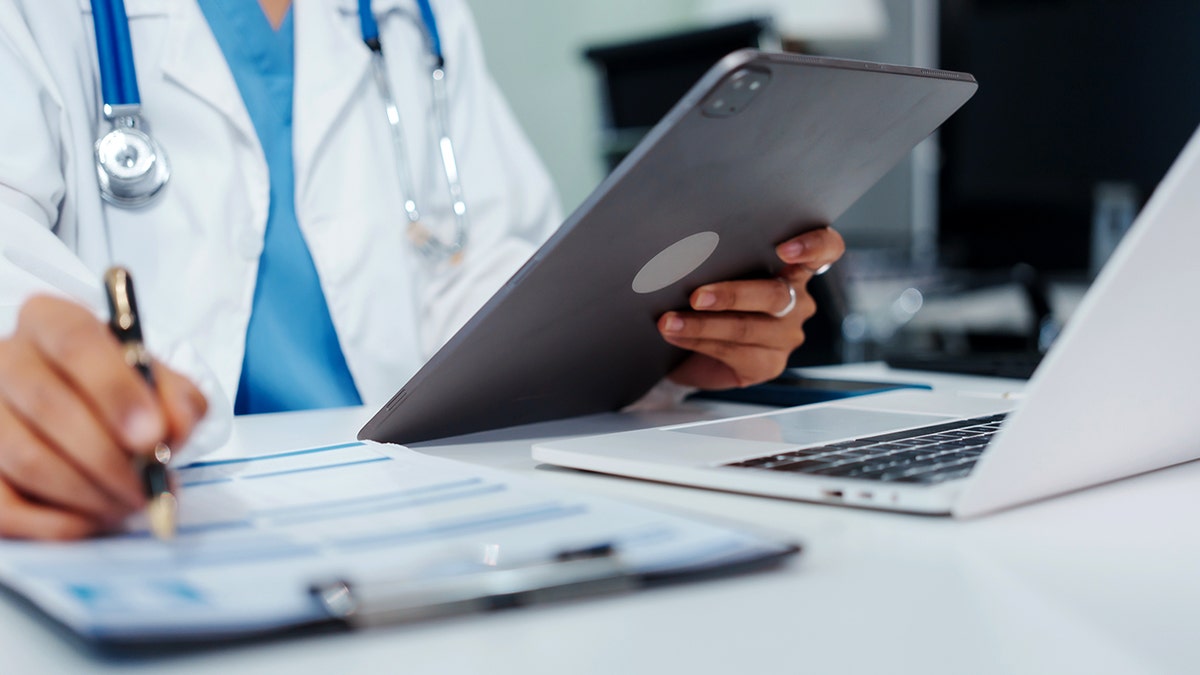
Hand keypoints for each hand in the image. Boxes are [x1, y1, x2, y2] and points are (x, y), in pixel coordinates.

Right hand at [0, 296, 205, 539]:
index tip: (152, 434)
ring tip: (130, 504)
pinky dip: (55, 522)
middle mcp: (5, 358)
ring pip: (27, 458)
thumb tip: (172, 429)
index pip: (75, 341)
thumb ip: (177, 400)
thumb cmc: (122, 396)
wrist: (85, 418)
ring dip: (88, 493)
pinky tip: (92, 520)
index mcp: (51, 321)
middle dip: (109, 457)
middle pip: (48, 405)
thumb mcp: (160, 384)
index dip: (115, 390)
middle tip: (148, 487)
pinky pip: (4, 506)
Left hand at [658, 226, 844, 389]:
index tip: (784, 249)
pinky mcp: (769, 364)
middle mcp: (797, 301)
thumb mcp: (716, 271)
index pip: (826, 249)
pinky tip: (677, 335)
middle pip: (775, 294)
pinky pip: (735, 353)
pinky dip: (699, 342)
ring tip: (669, 321)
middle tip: (696, 296)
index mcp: (793, 267)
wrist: (689, 347)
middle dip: (731, 295)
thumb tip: (683, 250)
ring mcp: (786, 335)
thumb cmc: (707, 299)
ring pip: (749, 327)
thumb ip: (719, 259)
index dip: (813, 245)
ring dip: (702, 324)